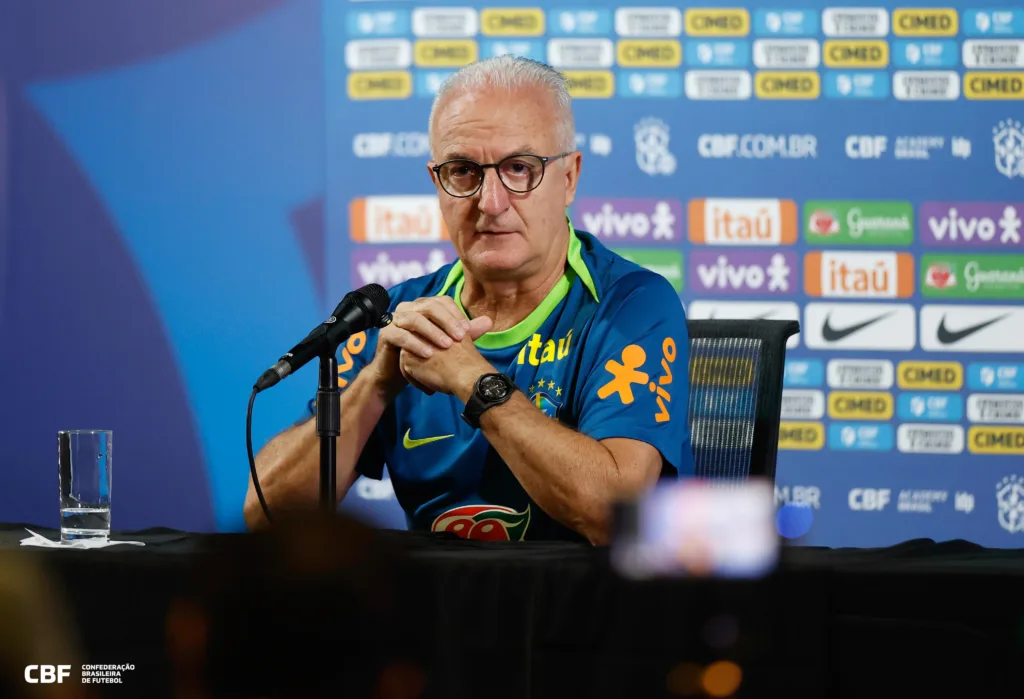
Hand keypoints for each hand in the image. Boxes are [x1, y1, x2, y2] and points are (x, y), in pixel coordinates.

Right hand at [366, 296, 490, 398]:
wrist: (398, 373)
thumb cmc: (424, 354)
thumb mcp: (446, 342)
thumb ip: (464, 331)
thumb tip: (488, 321)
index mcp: (423, 306)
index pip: (442, 301)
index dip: (456, 314)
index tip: (468, 331)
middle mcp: (408, 308)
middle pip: (429, 306)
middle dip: (447, 321)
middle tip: (460, 337)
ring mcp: (394, 319)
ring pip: (414, 319)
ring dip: (432, 332)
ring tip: (446, 345)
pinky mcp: (385, 333)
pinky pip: (400, 335)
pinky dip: (415, 343)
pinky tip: (428, 354)